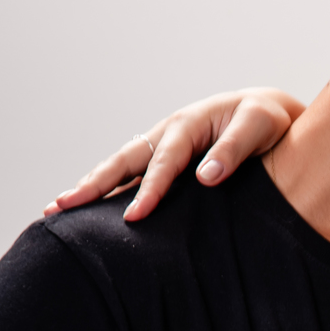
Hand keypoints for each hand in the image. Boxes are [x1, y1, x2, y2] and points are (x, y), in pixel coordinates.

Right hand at [43, 88, 304, 222]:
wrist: (269, 114)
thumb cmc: (266, 119)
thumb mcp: (259, 125)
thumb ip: (235, 149)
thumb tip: (207, 178)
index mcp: (188, 125)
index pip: (164, 162)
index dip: (149, 190)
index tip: (134, 217)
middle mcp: (168, 134)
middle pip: (124, 161)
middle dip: (94, 184)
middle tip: (62, 206)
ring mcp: (163, 146)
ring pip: (121, 168)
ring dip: (92, 187)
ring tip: (59, 208)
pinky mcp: (166, 160)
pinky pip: (133, 175)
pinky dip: (111, 190)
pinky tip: (93, 210)